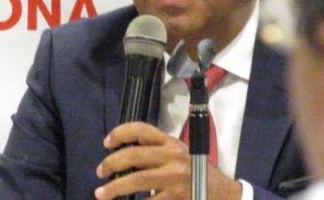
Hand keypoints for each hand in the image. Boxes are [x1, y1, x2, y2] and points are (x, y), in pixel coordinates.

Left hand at [94, 122, 241, 199]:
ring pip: (137, 180)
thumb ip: (156, 150)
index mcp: (171, 143)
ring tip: (101, 194)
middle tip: (100, 172)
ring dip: (115, 188)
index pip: (142, 129)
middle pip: (134, 155)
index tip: (106, 143)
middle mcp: (173, 157)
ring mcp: (175, 178)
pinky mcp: (177, 198)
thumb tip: (124, 153)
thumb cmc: (196, 172)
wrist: (223, 194)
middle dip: (111, 163)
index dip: (120, 133)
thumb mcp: (179, 153)